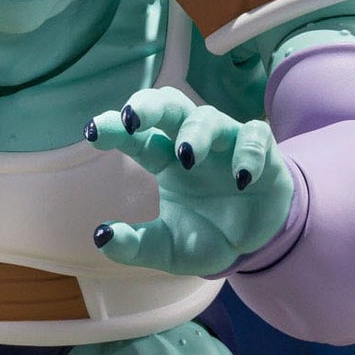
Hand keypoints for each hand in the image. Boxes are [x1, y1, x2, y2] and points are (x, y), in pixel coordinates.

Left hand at [84, 88, 294, 275]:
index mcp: (164, 160)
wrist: (256, 247)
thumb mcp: (167, 249)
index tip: (93, 132)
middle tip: (131, 118)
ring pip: (208, 117)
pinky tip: (240, 179)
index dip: (115, 127)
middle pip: (169, 106)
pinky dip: (247, 153)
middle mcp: (192, 144)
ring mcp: (226, 145)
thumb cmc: (206, 236)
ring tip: (188, 156)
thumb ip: (135, 245)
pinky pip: (254, 137)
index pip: (136, 135)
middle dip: (149, 105)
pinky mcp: (262, 154)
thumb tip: (101, 236)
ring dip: (196, 132)